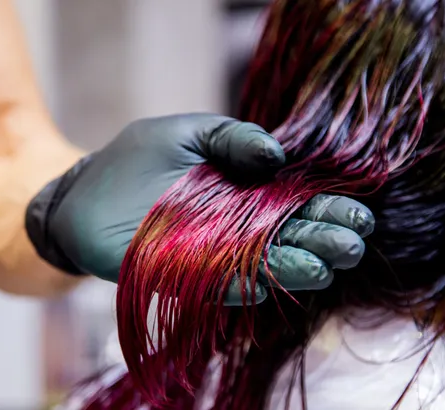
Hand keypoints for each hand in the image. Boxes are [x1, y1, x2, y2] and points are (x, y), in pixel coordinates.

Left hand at [25, 114, 373, 304]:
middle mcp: (238, 227)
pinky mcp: (185, 276)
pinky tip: (271, 282)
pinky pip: (219, 283)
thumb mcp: (188, 132)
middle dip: (322, 241)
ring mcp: (213, 254)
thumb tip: (277, 154)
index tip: (359, 213)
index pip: (297, 202)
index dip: (329, 208)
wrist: (84, 192)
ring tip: (325, 267)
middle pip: (288, 236)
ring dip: (294, 268)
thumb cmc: (137, 157)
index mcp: (247, 190)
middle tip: (352, 245)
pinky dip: (244, 283)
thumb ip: (232, 138)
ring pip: (262, 264)